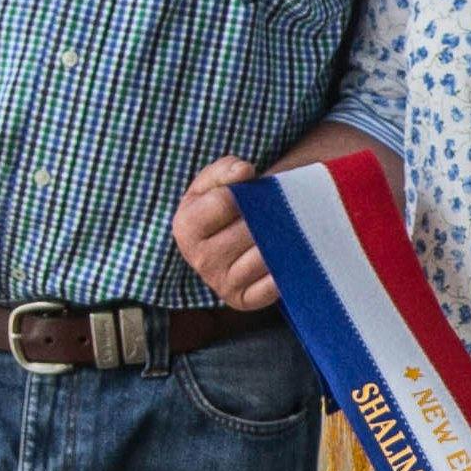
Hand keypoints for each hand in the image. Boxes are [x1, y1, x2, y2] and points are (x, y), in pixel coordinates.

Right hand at [174, 158, 273, 310]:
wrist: (224, 239)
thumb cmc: (220, 206)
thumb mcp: (213, 181)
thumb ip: (225, 169)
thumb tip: (244, 172)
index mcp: (186, 227)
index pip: (225, 201)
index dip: (245, 192)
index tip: (251, 192)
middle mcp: (200, 260)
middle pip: (249, 229)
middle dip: (267, 215)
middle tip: (274, 211)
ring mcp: (222, 284)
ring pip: (265, 255)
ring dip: (280, 240)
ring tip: (280, 230)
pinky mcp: (243, 301)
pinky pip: (273, 284)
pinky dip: (284, 267)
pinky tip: (283, 254)